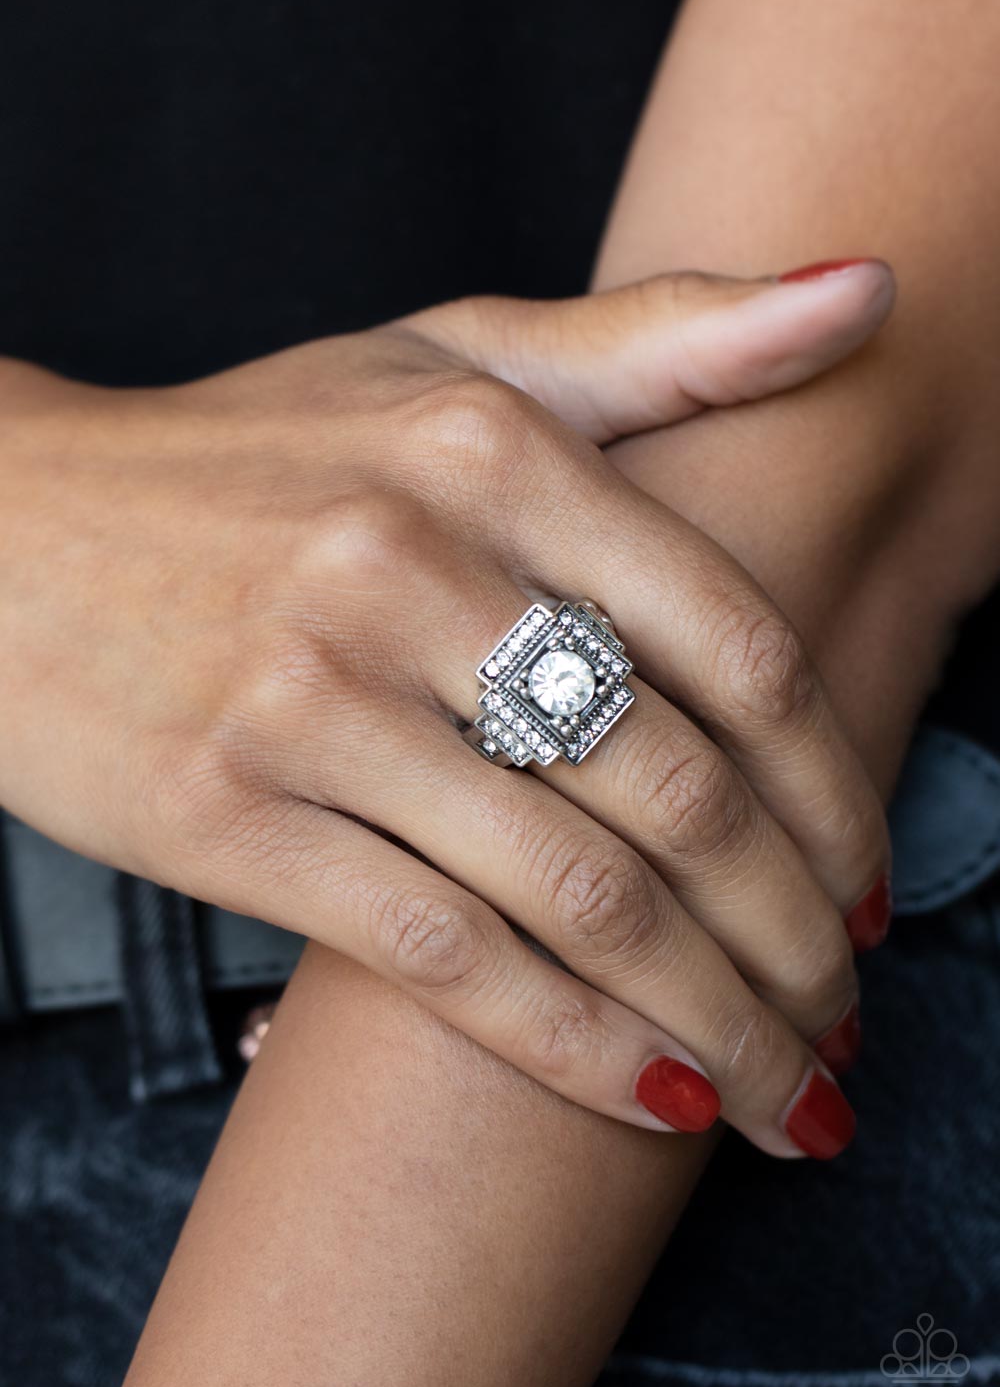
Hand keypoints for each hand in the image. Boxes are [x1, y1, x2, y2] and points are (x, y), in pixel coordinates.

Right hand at [0, 262, 892, 1155]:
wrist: (6, 530)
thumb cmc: (255, 453)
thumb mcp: (451, 359)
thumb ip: (667, 337)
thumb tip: (872, 290)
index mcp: (489, 445)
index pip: (736, 646)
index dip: (837, 790)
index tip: (874, 884)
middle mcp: (409, 564)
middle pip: (679, 792)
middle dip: (797, 938)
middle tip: (847, 1015)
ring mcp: (313, 697)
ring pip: (579, 900)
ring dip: (718, 1022)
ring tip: (786, 1093)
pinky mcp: (231, 818)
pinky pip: (446, 959)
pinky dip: (575, 1048)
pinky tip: (656, 1097)